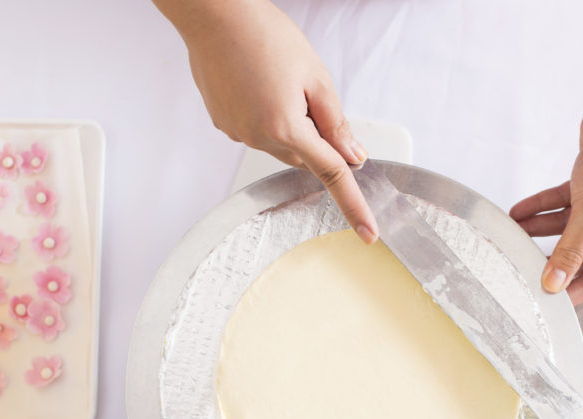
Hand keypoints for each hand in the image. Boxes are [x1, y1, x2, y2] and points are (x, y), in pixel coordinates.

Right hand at [167, 0, 377, 242]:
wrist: (214, 15)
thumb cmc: (263, 35)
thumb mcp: (315, 77)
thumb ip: (336, 123)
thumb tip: (353, 156)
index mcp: (286, 128)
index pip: (331, 175)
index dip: (354, 205)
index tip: (368, 233)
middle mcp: (258, 138)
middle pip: (305, 156)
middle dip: (315, 135)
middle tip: (307, 92)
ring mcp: (238, 133)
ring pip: (281, 143)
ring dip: (289, 122)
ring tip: (277, 79)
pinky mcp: (224, 124)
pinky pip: (257, 131)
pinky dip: (266, 115)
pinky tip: (258, 83)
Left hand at [510, 103, 582, 303]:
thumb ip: (570, 250)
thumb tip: (554, 284)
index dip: (573, 290)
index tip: (547, 303)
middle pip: (581, 252)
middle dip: (551, 256)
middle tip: (523, 269)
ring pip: (569, 227)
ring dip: (540, 229)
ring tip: (512, 235)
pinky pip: (565, 205)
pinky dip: (543, 207)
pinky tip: (517, 212)